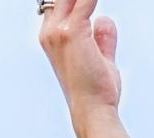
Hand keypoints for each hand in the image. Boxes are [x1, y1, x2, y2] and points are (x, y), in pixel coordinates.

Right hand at [38, 0, 120, 119]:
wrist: (92, 110)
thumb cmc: (96, 92)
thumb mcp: (101, 60)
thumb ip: (102, 38)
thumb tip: (104, 20)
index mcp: (51, 36)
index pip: (59, 3)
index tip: (88, 1)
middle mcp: (50, 31)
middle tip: (92, 0)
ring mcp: (58, 31)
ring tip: (94, 0)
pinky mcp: (72, 32)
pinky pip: (85, 1)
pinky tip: (98, 0)